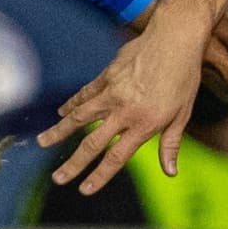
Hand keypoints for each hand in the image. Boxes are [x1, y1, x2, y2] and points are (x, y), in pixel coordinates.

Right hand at [36, 29, 201, 194]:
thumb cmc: (184, 77)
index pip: (116, 158)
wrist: (173, 38)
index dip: (98, 176)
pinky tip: (61, 112)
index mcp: (144, 124)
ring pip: (79, 117)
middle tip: (57, 178)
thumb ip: (171, 144)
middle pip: (92, 143)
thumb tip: (170, 172)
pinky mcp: (105, 76)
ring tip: (42, 142)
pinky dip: (71, 104)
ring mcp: (111, 92)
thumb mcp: (183, 113)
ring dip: (59, 132)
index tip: (83, 190)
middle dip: (73, 164)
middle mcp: (124, 111)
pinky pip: (84, 94)